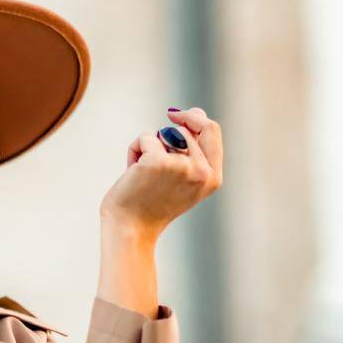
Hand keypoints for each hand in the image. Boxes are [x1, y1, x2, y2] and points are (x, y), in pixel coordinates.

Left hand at [99, 107, 222, 238]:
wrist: (130, 229)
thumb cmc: (150, 204)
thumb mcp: (182, 179)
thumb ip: (192, 151)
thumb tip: (193, 113)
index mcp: (213, 177)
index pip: (212, 130)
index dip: (194, 117)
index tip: (175, 116)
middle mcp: (202, 171)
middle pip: (192, 125)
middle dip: (171, 129)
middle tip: (153, 148)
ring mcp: (182, 165)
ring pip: (165, 133)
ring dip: (149, 147)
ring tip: (143, 174)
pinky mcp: (158, 160)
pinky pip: (145, 137)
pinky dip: (134, 150)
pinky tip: (132, 172)